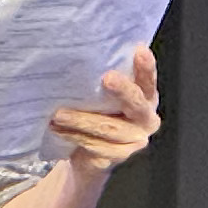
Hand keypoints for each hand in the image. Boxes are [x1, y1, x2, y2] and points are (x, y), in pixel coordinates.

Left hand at [49, 45, 161, 176]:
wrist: (89, 156)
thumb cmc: (98, 115)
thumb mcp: (103, 96)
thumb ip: (103, 81)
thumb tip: (82, 56)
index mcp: (146, 96)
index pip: (148, 80)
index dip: (146, 66)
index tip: (139, 51)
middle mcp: (146, 118)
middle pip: (135, 103)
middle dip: (121, 89)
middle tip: (106, 78)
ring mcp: (135, 140)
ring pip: (109, 127)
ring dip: (82, 120)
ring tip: (59, 114)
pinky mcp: (119, 156)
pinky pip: (96, 146)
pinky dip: (75, 136)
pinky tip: (59, 130)